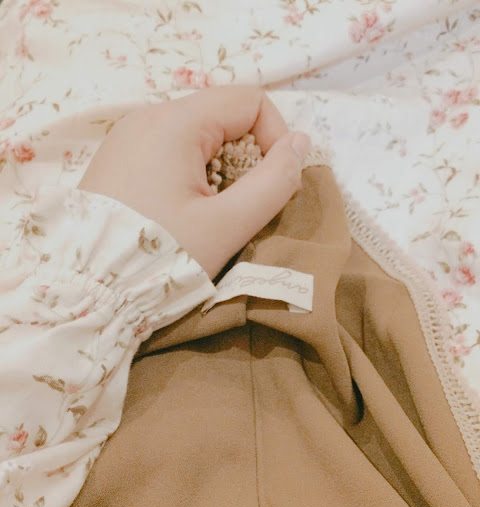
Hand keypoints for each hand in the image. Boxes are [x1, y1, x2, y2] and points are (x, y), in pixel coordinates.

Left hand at [78, 86, 310, 278]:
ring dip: (221, 171)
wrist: (87, 290)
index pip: (249, 102)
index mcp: (174, 123)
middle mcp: (146, 118)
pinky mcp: (117, 161)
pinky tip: (183, 214)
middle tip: (244, 208)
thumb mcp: (227, 224)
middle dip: (247, 158)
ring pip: (197, 137)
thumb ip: (273, 182)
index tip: (277, 185)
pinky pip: (169, 152)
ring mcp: (127, 139)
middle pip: (222, 117)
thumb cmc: (161, 256)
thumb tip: (301, 145)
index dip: (277, 138)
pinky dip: (191, 176)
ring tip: (212, 216)